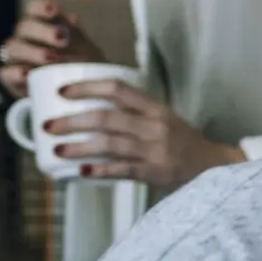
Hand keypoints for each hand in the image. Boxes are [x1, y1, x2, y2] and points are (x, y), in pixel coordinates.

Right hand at [0, 0, 105, 96]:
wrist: (77, 95)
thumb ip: (76, 34)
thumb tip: (72, 18)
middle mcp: (25, 38)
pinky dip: (15, 72)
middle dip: (43, 31)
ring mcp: (16, 58)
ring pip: (13, 48)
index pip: (34, 8)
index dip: (41, 7)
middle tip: (63, 39)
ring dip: (32, 51)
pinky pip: (5, 72)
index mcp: (42, 24)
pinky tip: (27, 74)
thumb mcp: (85, 49)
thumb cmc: (81, 65)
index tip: (54, 10)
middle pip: (25, 27)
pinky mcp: (11, 78)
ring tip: (51, 58)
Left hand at [45, 77, 241, 189]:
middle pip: (106, 118)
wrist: (213, 165)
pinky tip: (82, 171)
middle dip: (72, 121)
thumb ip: (132, 111)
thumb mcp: (162, 116)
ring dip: (78, 147)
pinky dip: (100, 170)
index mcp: (154, 107)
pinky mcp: (154, 172)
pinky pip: (122, 170)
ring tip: (56, 149)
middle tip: (47, 125)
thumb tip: (86, 106)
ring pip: (109, 144)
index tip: (62, 91)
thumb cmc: (182, 140)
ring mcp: (154, 150)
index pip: (116, 89)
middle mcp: (154, 126)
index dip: (86, 87)